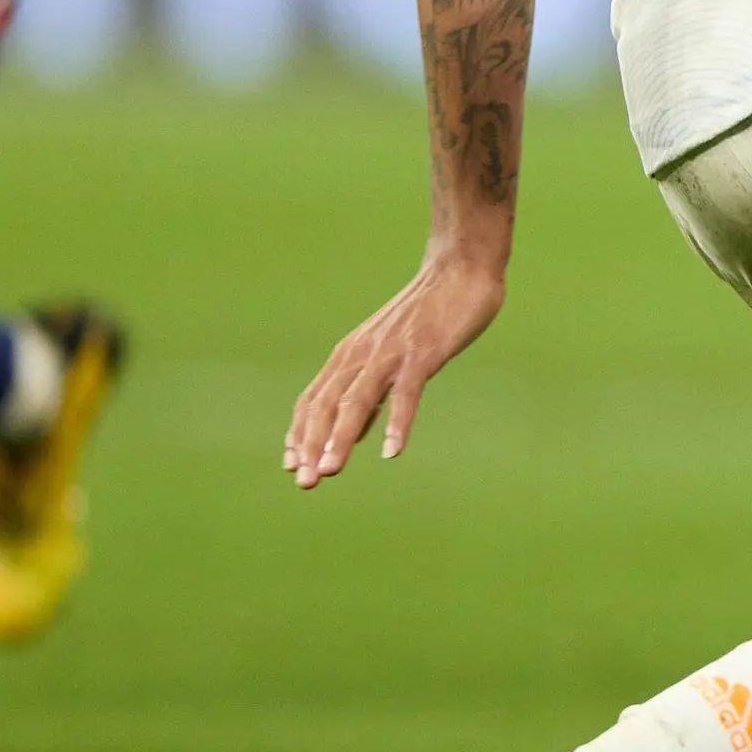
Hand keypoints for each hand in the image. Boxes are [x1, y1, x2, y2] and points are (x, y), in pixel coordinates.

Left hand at [284, 249, 507, 485]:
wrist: (461, 269)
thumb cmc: (427, 314)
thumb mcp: (389, 353)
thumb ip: (370, 392)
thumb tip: (352, 434)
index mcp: (351, 354)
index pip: (314, 400)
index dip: (300, 434)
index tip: (291, 468)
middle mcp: (363, 353)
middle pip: (327, 403)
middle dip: (312, 444)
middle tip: (304, 481)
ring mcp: (391, 352)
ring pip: (356, 400)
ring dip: (340, 437)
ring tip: (329, 470)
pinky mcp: (423, 352)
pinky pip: (406, 393)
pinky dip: (396, 422)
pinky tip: (391, 451)